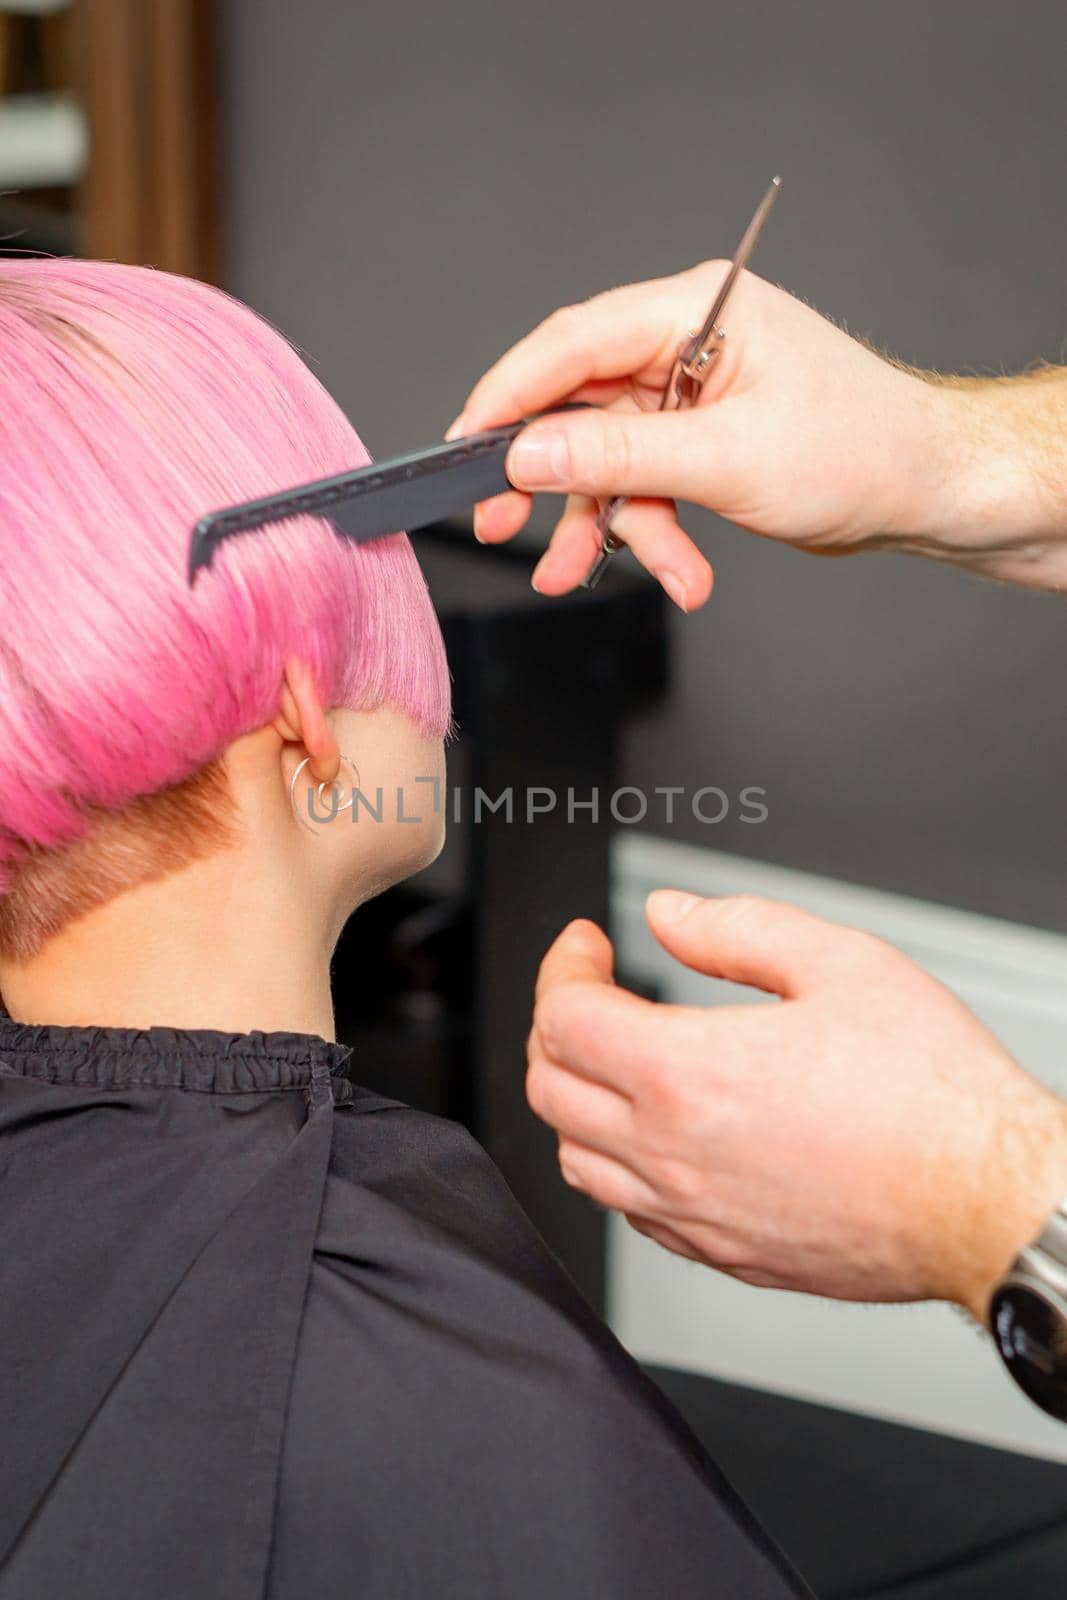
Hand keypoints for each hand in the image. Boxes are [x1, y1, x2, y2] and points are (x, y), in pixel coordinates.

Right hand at [448, 263, 970, 608]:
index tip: (467, 444)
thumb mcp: (727, 459)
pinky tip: (680, 574)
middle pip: (578, 406)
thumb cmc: (862, 449)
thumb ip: (618, 457)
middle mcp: (685, 344)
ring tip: (584, 573)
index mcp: (696, 310)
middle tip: (499, 521)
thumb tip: (528, 453)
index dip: (511, 394)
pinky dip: (652, 535)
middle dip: (549, 477)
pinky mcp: (698, 442)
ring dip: (606, 525)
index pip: (573, 342)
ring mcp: (690, 396)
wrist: (927, 491)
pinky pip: (643, 487)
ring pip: (607, 461)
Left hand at [526, 894, 1066, 1321]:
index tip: (587, 946)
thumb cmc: (935, 1096)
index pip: (563, 1018)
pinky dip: (618, 1164)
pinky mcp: (726, 1256)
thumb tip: (671, 913)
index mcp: (690, 1076)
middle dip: (555, 1025)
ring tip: (613, 1060)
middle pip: (549, 1089)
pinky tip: (658, 1133)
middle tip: (592, 992)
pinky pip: (631, 1212)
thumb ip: (736, 928)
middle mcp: (675, 1156)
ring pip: (575, 1161)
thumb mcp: (842, 963)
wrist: (992, 1203)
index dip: (563, 966)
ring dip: (575, 1100)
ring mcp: (696, 1216)